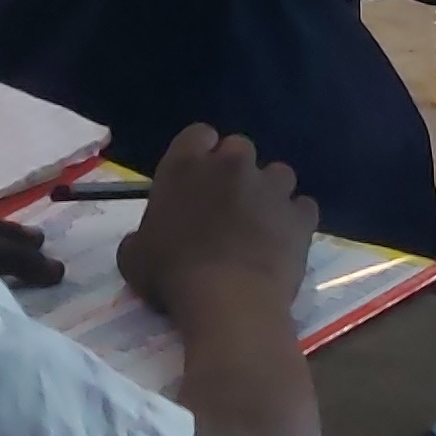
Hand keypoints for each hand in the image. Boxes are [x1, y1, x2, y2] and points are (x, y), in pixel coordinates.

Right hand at [117, 125, 317, 322]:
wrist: (229, 300)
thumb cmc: (172, 276)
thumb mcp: (134, 257)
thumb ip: (142, 235)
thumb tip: (146, 239)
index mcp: (186, 166)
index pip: (197, 135)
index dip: (198, 154)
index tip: (196, 180)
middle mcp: (232, 164)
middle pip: (239, 149)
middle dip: (234, 171)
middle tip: (225, 206)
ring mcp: (272, 186)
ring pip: (277, 173)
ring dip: (268, 192)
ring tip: (259, 224)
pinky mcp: (301, 213)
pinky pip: (302, 207)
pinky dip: (294, 220)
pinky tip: (283, 242)